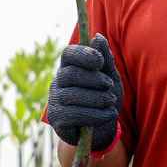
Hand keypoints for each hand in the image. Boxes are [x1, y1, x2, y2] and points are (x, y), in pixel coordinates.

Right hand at [45, 33, 121, 150]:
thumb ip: (105, 58)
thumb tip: (98, 37)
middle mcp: (58, 81)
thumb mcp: (110, 77)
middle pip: (70, 74)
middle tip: (109, 86)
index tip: (100, 61)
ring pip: (72, 95)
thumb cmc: (105, 98)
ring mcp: (55, 100)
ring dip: (97, 98)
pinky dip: (96, 114)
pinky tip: (109, 114)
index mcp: (70, 67)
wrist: (103, 129)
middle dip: (93, 79)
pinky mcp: (57, 118)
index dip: (83, 55)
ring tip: (111, 102)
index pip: (68, 54)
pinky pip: (73, 114)